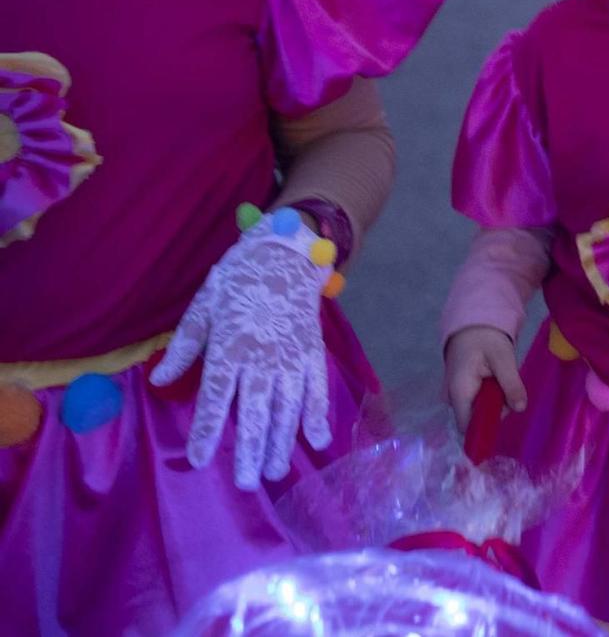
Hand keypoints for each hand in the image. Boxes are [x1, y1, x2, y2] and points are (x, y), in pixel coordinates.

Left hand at [151, 233, 332, 490]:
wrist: (286, 255)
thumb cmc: (238, 281)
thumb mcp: (203, 308)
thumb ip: (184, 347)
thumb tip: (158, 381)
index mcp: (230, 348)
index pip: (216, 399)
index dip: (208, 431)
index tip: (200, 460)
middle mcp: (262, 359)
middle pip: (256, 412)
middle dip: (250, 450)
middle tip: (247, 483)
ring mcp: (292, 358)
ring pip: (287, 408)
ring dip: (282, 441)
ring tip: (274, 471)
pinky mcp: (314, 353)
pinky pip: (317, 389)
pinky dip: (319, 415)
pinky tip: (317, 440)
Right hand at [444, 325, 526, 430]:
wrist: (474, 323)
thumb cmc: (486, 338)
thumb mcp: (503, 359)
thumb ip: (511, 384)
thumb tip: (520, 408)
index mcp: (459, 392)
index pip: (468, 426)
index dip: (486, 426)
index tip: (505, 410)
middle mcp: (452, 398)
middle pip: (476, 419)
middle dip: (496, 410)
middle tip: (507, 387)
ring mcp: (455, 395)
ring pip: (478, 410)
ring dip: (494, 401)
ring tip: (501, 379)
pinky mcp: (462, 391)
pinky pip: (478, 402)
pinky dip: (490, 395)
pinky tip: (495, 380)